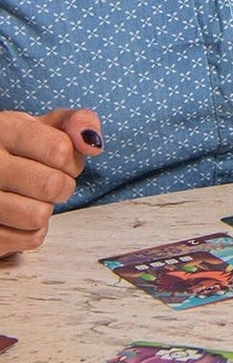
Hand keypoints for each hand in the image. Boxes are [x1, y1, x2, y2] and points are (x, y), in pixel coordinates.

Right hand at [0, 109, 104, 255]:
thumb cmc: (22, 148)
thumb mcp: (47, 124)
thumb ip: (78, 122)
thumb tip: (93, 145)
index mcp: (5, 130)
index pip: (59, 150)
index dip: (72, 160)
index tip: (62, 160)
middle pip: (52, 185)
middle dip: (63, 185)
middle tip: (50, 181)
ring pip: (38, 216)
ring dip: (46, 208)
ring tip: (32, 198)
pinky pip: (30, 239)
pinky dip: (34, 230)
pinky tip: (20, 217)